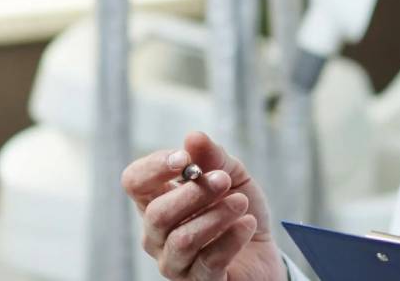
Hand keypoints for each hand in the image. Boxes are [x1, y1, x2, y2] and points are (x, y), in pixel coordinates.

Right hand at [121, 131, 287, 280]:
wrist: (264, 251)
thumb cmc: (238, 208)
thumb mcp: (232, 175)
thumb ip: (213, 156)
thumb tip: (193, 137)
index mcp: (157, 200)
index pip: (135, 182)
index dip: (155, 168)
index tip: (185, 159)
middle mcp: (157, 234)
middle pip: (157, 214)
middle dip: (193, 193)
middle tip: (224, 180)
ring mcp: (174, 262)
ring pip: (183, 239)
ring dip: (216, 216)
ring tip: (241, 203)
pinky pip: (209, 261)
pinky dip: (231, 238)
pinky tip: (248, 224)